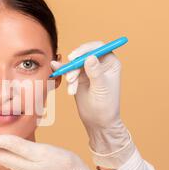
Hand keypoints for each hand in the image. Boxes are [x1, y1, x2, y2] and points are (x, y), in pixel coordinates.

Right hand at [50, 41, 130, 155]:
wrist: (97, 122)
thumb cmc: (105, 107)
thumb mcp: (101, 89)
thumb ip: (96, 73)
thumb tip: (90, 57)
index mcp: (110, 63)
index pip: (98, 48)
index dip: (86, 49)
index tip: (74, 57)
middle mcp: (100, 63)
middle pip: (83, 54)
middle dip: (75, 65)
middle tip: (70, 76)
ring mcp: (88, 70)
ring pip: (74, 63)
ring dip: (70, 75)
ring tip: (72, 89)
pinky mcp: (78, 77)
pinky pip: (68, 70)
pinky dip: (63, 74)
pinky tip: (58, 75)